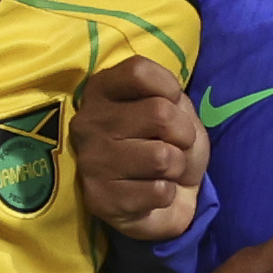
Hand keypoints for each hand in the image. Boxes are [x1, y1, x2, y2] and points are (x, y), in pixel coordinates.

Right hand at [76, 54, 206, 243]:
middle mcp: (87, 122)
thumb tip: (168, 112)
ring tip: (163, 172)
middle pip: (159, 114)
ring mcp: (89, 162)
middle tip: (175, 147)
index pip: (138, 72)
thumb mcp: (178, 111)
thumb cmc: (168, 145)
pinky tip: (150, 194)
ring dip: (177, 168)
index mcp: (101, 90)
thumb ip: (174, 101)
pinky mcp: (100, 200)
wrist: (163, 200)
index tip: (172, 106)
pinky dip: (167, 195)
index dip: (170, 89)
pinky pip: (159, 192)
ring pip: (162, 157)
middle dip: (184, 135)